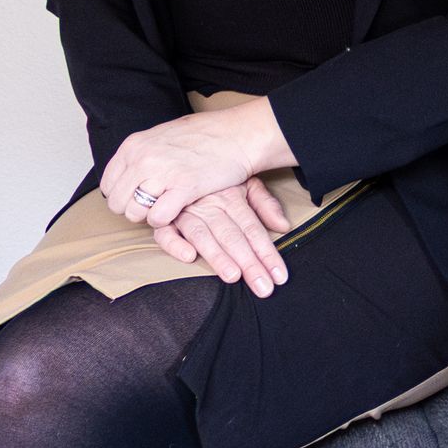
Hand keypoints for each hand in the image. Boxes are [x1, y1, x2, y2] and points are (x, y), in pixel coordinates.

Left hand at [100, 98, 290, 228]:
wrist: (237, 135)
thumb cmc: (204, 134)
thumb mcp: (161, 135)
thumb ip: (142, 153)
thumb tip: (127, 173)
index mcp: (134, 145)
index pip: (108, 183)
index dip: (120, 195)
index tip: (136, 196)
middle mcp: (142, 159)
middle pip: (117, 202)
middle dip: (132, 209)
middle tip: (151, 205)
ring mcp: (162, 173)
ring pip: (133, 213)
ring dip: (147, 216)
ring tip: (164, 207)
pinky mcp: (183, 189)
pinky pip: (157, 218)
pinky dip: (163, 220)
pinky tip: (175, 211)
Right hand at [150, 181, 290, 297]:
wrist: (178, 160)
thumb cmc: (216, 180)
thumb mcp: (245, 183)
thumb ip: (265, 204)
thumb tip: (284, 226)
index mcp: (231, 198)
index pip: (252, 229)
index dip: (267, 253)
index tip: (279, 276)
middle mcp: (209, 206)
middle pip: (232, 236)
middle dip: (249, 263)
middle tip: (262, 287)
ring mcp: (185, 213)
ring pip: (203, 236)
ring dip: (217, 256)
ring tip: (233, 276)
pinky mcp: (164, 220)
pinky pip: (166, 233)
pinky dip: (175, 244)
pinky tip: (189, 257)